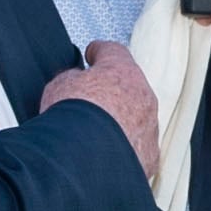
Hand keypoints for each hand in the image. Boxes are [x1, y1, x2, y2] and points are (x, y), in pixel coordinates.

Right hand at [37, 41, 159, 176]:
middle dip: (113, 92)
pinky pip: (137, 149)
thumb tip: (77, 82)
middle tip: (91, 99)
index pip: (114, 52)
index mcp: (123, 71)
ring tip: (94, 134)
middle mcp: (144, 97)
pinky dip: (123, 150)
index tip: (93, 54)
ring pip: (137, 120)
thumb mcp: (60, 85)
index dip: (100, 52)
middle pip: (130, 88)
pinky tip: (103, 156)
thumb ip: (72, 78)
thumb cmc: (72, 117)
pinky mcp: (149, 158)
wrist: (83, 158)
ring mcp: (150, 129)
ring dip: (120, 123)